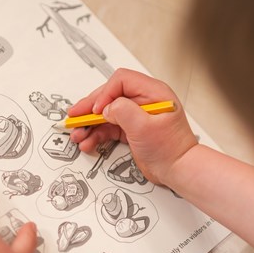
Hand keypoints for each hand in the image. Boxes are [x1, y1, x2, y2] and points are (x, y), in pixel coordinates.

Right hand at [69, 68, 196, 184]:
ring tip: (77, 135)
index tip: (96, 110)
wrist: (178, 171)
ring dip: (89, 124)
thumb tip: (106, 107)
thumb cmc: (171, 149)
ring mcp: (136, 115)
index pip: (121, 81)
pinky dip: (96, 134)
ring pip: (105, 113)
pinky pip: (108, 127)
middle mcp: (143, 100)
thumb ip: (123, 111)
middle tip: (74, 117)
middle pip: (109, 97)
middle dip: (90, 108)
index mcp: (152, 92)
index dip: (105, 94)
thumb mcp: (144, 126)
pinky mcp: (130, 129)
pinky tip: (87, 142)